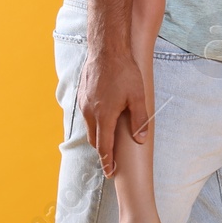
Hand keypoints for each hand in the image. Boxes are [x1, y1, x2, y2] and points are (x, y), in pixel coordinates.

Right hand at [77, 41, 149, 176]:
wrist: (106, 49)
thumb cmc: (124, 71)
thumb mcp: (138, 96)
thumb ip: (140, 119)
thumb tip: (140, 140)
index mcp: (104, 116)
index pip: (104, 147)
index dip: (107, 162)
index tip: (110, 173)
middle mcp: (90, 112)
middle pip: (95, 140)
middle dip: (102, 152)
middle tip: (111, 160)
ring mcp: (84, 104)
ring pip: (90, 127)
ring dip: (98, 136)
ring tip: (108, 141)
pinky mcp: (82, 95)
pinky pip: (86, 115)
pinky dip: (94, 122)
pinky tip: (103, 118)